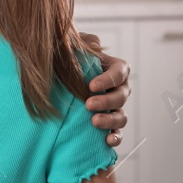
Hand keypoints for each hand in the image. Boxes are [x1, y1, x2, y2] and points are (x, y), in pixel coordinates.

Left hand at [79, 32, 130, 147]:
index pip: (120, 72)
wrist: (61, 81)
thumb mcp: (75, 47)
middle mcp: (120, 89)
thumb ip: (84, 42)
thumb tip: (94, 43)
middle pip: (121, 96)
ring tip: (94, 122)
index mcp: (116, 69)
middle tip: (88, 104)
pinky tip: (107, 140)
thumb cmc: (71, 61)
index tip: (91, 86)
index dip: (108, 79)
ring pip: (122, 116)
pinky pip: (118, 133)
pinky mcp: (109, 125)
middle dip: (106, 101)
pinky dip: (116, 138)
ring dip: (110, 120)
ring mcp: (116, 108)